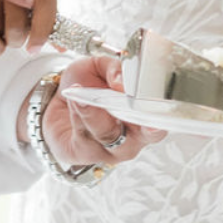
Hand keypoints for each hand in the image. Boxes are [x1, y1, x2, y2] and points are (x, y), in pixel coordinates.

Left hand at [19, 54, 167, 172]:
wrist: (58, 102)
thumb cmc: (89, 86)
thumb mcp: (101, 68)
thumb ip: (114, 69)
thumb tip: (121, 81)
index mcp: (146, 117)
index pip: (164, 121)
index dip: (165, 116)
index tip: (162, 107)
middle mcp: (134, 138)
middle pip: (143, 136)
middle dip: (139, 123)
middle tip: (131, 104)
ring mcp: (110, 150)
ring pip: (108, 135)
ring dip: (97, 113)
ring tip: (84, 96)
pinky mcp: (83, 153)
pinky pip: (83, 135)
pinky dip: (78, 115)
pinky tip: (74, 100)